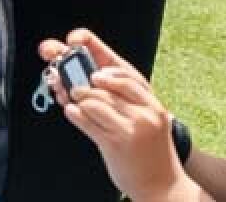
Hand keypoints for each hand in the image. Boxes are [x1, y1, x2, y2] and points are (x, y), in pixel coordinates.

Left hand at [38, 31, 187, 201]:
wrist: (163, 184)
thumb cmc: (148, 147)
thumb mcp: (141, 114)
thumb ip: (117, 95)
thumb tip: (80, 76)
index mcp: (147, 97)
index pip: (117, 64)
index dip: (91, 46)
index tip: (72, 41)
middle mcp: (143, 108)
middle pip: (99, 80)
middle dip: (75, 77)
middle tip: (61, 78)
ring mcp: (131, 125)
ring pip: (91, 98)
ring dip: (75, 99)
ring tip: (73, 101)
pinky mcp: (117, 142)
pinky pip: (86, 120)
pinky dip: (74, 114)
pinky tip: (73, 113)